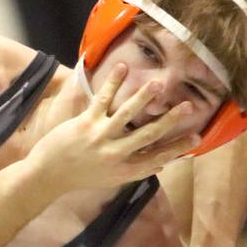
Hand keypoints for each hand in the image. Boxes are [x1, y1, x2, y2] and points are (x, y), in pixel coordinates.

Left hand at [27, 63, 199, 192]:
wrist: (48, 175)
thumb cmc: (82, 176)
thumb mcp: (111, 179)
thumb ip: (135, 170)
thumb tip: (160, 163)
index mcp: (124, 170)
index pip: (157, 158)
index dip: (178, 148)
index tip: (197, 138)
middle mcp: (115, 155)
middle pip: (148, 135)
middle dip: (170, 120)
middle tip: (188, 106)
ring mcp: (100, 138)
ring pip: (127, 115)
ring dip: (143, 97)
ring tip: (158, 83)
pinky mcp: (85, 124)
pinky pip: (103, 100)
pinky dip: (113, 83)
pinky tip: (123, 67)